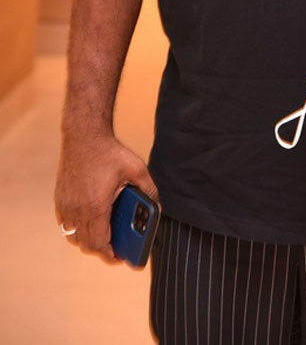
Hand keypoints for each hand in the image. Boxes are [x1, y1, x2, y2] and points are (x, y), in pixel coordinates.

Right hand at [54, 133, 158, 262]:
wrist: (84, 135)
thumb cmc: (109, 152)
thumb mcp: (136, 169)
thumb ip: (150, 190)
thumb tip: (158, 207)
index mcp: (96, 206)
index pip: (100, 244)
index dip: (110, 255)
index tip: (120, 258)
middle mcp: (77, 209)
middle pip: (87, 244)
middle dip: (102, 250)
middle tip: (116, 248)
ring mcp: (66, 205)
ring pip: (74, 236)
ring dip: (88, 240)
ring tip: (103, 236)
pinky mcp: (60, 199)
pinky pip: (66, 224)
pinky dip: (76, 229)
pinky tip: (89, 222)